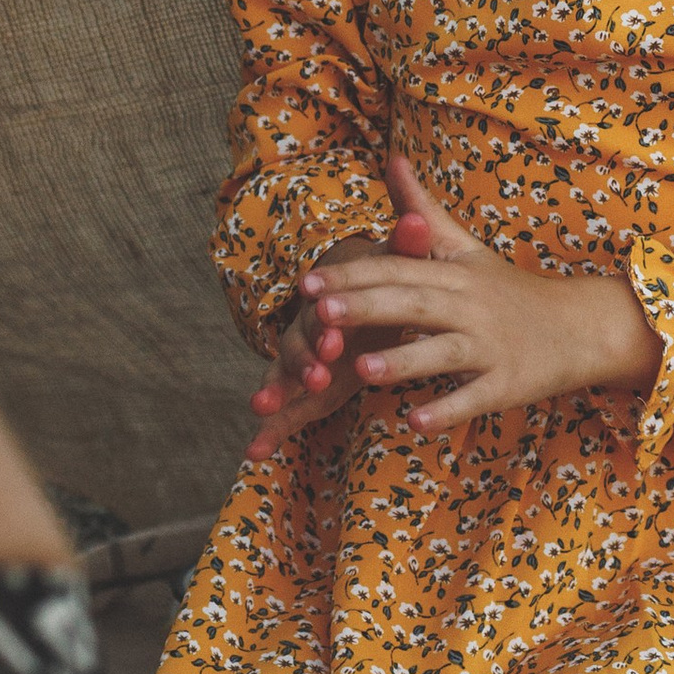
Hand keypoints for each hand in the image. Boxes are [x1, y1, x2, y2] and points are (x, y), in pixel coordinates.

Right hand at [245, 225, 412, 461]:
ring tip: (263, 406)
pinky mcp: (302, 392)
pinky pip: (283, 413)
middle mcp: (309, 329)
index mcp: (331, 300)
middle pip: (300, 343)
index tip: (334, 334)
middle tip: (317, 375)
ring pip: (283, 374)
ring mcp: (302, 362)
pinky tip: (254, 452)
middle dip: (306, 358)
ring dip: (276, 388)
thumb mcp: (395, 268)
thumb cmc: (383, 285)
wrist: (360, 302)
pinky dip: (268, 432)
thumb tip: (419, 221)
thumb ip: (405, 249)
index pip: (325, 310)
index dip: (327, 323)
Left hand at [296, 155, 660, 436]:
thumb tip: (391, 159)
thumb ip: (422, 210)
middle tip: (320, 314)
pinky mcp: (509, 384)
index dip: (353, 275)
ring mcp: (492, 347)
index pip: (398, 271)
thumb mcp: (466, 247)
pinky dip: (447, 410)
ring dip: (403, 361)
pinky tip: (414, 422)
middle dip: (366, 308)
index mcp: (455, 274)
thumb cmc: (510, 289)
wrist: (581, 326)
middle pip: (414, 305)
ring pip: (443, 353)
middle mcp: (472, 306)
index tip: (307, 282)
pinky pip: (474, 399)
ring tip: (362, 369)